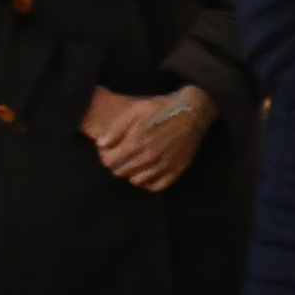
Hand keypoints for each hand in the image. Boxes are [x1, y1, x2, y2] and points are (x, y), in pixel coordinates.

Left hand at [82, 86, 210, 192]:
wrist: (192, 111)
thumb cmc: (161, 108)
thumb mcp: (135, 110)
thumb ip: (115, 129)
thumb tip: (101, 145)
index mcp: (135, 143)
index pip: (108, 162)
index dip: (105, 155)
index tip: (109, 150)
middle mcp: (147, 158)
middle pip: (120, 172)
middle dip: (117, 164)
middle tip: (122, 154)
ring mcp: (162, 166)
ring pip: (136, 181)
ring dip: (132, 173)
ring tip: (136, 162)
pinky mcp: (176, 170)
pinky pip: (156, 186)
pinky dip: (149, 182)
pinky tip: (149, 171)